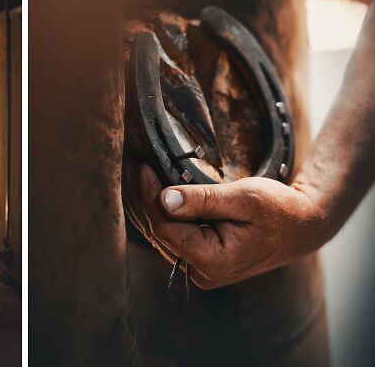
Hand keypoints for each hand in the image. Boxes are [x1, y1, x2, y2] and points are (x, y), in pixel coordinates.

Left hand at [136, 165, 329, 288]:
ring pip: (163, 234)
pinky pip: (173, 235)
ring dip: (151, 205)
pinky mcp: (200, 260)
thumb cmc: (279, 209)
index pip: (165, 227)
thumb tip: (164, 199)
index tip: (143, 167)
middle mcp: (203, 273)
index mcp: (214, 261)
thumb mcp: (244, 198)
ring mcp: (200, 269)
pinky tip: (156, 191)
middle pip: (160, 232)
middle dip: (146, 199)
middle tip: (135, 166)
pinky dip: (164, 213)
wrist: (302, 226)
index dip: (150, 197)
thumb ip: (203, 200)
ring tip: (142, 175)